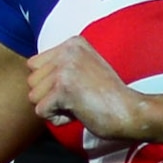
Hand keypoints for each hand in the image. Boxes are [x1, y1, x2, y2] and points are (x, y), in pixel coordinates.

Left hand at [26, 36, 145, 137]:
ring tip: (79, 104)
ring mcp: (65, 68)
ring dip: (54, 108)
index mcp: (73, 43)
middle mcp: (67, 51)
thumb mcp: (85, 68)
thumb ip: (60, 66)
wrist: (130, 112)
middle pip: (32, 80)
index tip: (77, 87)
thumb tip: (31, 75)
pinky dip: (58, 119)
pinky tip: (79, 113)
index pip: (34, 64)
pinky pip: (42, 111)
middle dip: (50, 96)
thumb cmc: (109, 97)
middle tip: (79, 98)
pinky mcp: (63, 88)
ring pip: (33, 96)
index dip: (50, 83)